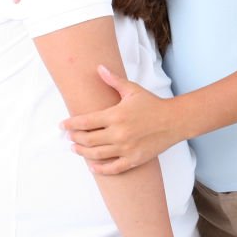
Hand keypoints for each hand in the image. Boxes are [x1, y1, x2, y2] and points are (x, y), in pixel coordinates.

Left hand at [62, 65, 180, 173]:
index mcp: (116, 115)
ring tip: (75, 148)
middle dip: (74, 138)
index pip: (85, 121)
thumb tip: (99, 68)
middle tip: (68, 136)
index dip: (70, 124)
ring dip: (82, 152)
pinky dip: (100, 169)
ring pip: (96, 154)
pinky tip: (92, 166)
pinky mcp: (134, 159)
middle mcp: (119, 133)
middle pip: (88, 139)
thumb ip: (113, 80)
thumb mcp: (133, 90)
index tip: (62, 125)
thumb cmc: (153, 104)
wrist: (174, 121)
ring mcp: (126, 148)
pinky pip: (113, 168)